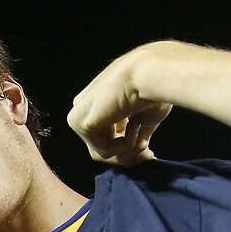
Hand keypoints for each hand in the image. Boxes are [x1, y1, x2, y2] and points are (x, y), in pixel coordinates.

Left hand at [68, 43, 172, 166]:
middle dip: (128, 156)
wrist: (149, 75)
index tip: (149, 152)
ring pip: (102, 153)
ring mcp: (79, 117)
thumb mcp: (145, 118)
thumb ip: (137, 135)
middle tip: (148, 153)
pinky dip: (123, 145)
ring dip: (127, 150)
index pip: (106, 139)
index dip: (128, 150)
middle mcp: (85, 110)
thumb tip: (142, 154)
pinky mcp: (79, 123)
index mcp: (97, 106)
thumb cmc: (152, 90)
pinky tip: (132, 125)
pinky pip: (102, 150)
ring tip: (141, 134)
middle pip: (102, 149)